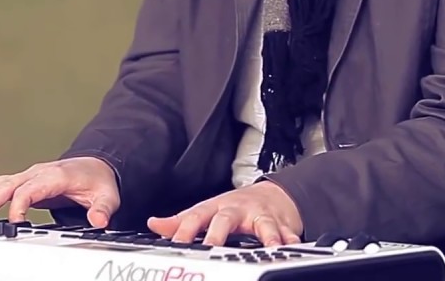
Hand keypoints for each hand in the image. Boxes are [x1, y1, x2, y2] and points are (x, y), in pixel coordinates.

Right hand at [0, 157, 119, 228]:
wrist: (95, 165)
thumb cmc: (97, 180)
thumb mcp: (108, 196)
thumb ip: (103, 209)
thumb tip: (98, 221)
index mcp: (55, 175)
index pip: (29, 189)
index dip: (19, 205)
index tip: (15, 224)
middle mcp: (37, 173)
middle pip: (7, 185)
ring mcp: (29, 175)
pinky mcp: (24, 181)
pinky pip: (0, 186)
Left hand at [147, 181, 302, 247]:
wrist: (273, 194)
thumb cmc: (236, 206)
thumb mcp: (208, 210)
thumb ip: (181, 221)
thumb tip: (154, 224)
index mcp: (215, 207)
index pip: (194, 217)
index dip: (183, 230)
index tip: (174, 244)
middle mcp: (236, 209)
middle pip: (225, 219)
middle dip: (217, 234)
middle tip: (210, 249)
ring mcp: (258, 215)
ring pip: (262, 224)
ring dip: (265, 235)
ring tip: (267, 247)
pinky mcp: (280, 222)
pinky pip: (286, 231)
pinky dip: (289, 239)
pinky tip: (290, 247)